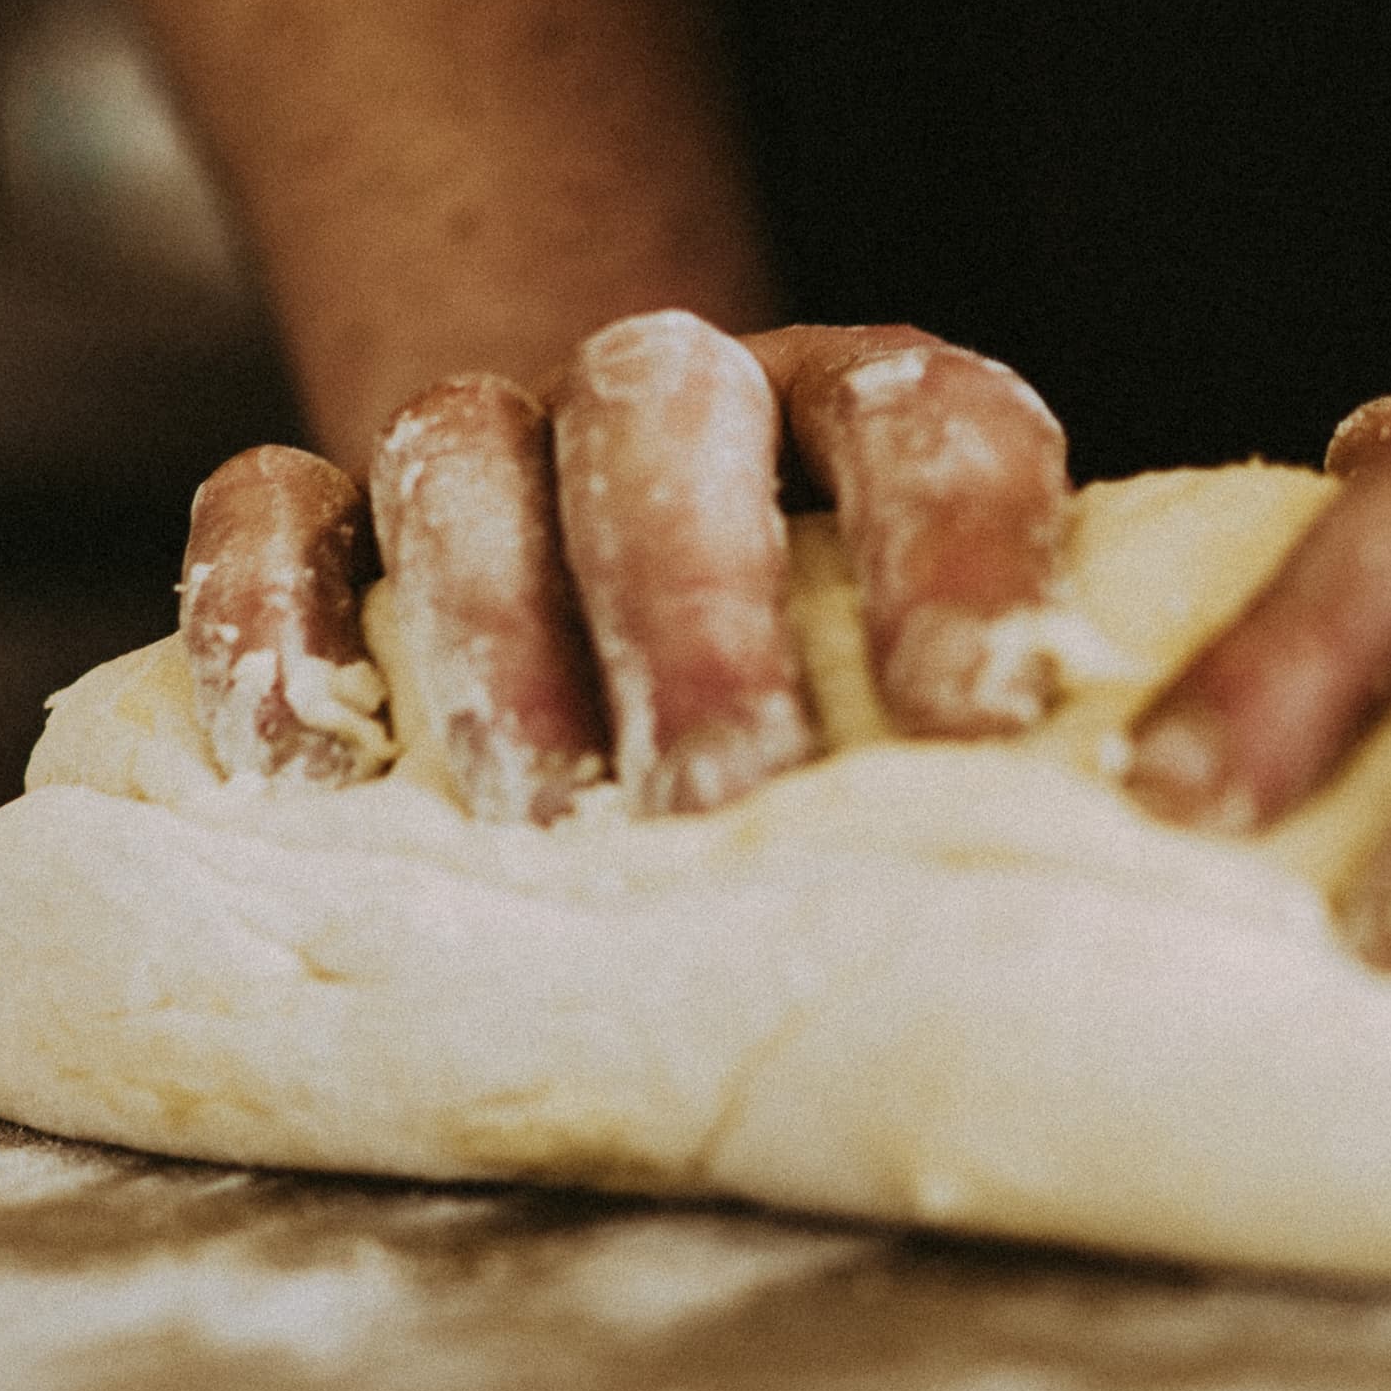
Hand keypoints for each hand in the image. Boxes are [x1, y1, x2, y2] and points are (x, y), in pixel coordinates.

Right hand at [177, 312, 1094, 815]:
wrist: (613, 675)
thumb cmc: (825, 762)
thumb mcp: (929, 764)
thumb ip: (997, 817)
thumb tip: (1124, 988)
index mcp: (864, 423)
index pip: (932, 419)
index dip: (958, 547)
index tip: (978, 716)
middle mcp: (677, 401)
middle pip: (665, 414)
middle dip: (691, 603)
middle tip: (714, 791)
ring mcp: (490, 443)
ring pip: (460, 447)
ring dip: (488, 626)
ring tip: (525, 811)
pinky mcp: (323, 512)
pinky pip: (265, 506)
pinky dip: (266, 620)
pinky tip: (286, 772)